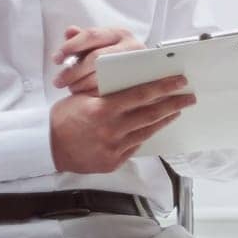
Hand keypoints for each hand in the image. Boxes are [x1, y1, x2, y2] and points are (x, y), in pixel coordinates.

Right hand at [49, 75, 194, 174]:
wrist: (48, 148)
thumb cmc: (63, 119)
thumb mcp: (81, 97)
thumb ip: (106, 89)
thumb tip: (129, 77)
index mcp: (103, 109)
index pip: (140, 95)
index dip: (163, 87)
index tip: (179, 81)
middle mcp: (111, 129)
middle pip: (151, 114)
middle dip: (173, 104)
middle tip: (189, 97)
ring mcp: (114, 147)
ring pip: (147, 130)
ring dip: (165, 119)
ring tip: (177, 110)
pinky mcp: (114, 161)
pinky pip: (136, 145)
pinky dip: (148, 133)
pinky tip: (156, 126)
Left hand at [51, 26, 142, 94]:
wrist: (143, 73)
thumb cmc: (114, 58)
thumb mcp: (99, 46)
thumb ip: (82, 39)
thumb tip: (69, 31)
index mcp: (119, 33)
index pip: (91, 35)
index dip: (70, 46)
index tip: (56, 59)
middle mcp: (131, 45)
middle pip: (96, 57)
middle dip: (73, 71)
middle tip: (58, 81)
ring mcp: (137, 64)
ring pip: (103, 75)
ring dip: (82, 84)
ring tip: (71, 88)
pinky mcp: (138, 82)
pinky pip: (112, 89)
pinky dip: (94, 93)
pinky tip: (85, 95)